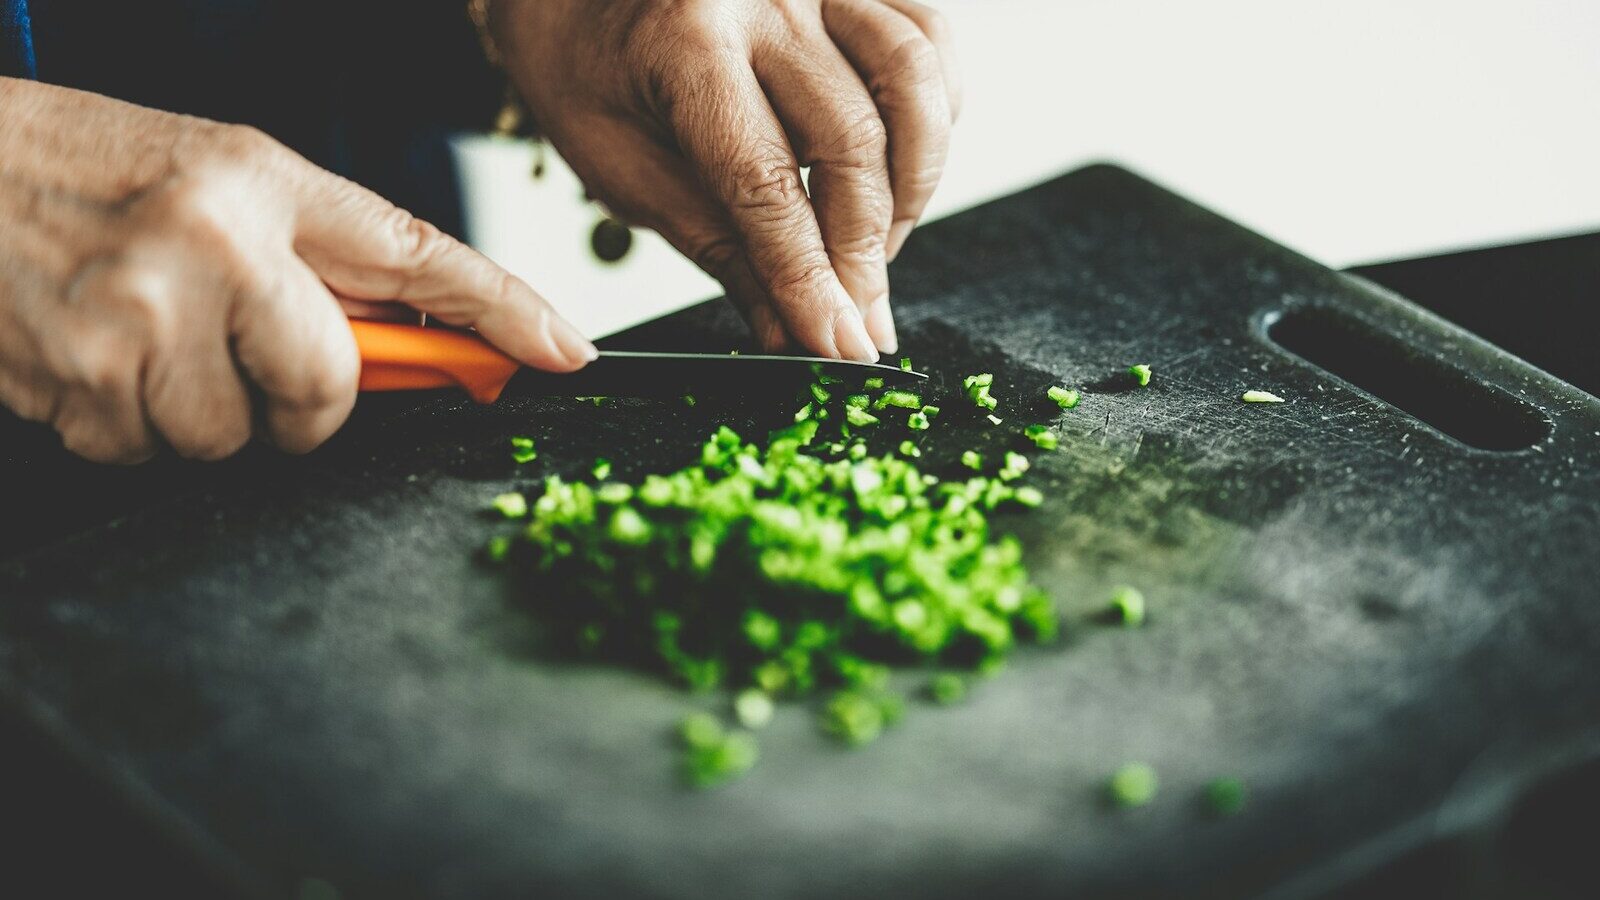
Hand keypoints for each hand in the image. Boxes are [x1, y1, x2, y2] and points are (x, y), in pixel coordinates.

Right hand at [0, 79, 595, 463]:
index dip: (503, 310)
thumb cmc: (84, 173)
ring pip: (231, 439)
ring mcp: (144, 315)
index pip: (416, 253)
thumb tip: (406, 351)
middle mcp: (214, 244)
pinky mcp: (81, 380)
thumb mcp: (218, 182)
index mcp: (261, 183)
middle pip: (329, 389)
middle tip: (245, 356)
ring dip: (196, 411)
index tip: (565, 348)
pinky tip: (94, 355)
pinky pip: (148, 454)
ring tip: (143, 335)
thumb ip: (313, 261)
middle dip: (301, 402)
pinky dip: (126, 423)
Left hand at [492, 0, 960, 359]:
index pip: (766, 184)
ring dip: (910, 188)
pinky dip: (934, 116)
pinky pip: (928, 41)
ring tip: (876, 250)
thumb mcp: (623, 171)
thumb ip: (717, 247)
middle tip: (861, 323)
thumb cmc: (587, 71)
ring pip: (911, 85)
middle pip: (850, 141)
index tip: (839, 346)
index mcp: (685, 41)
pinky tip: (899, 171)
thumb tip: (787, 331)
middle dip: (863, 253)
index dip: (810, 278)